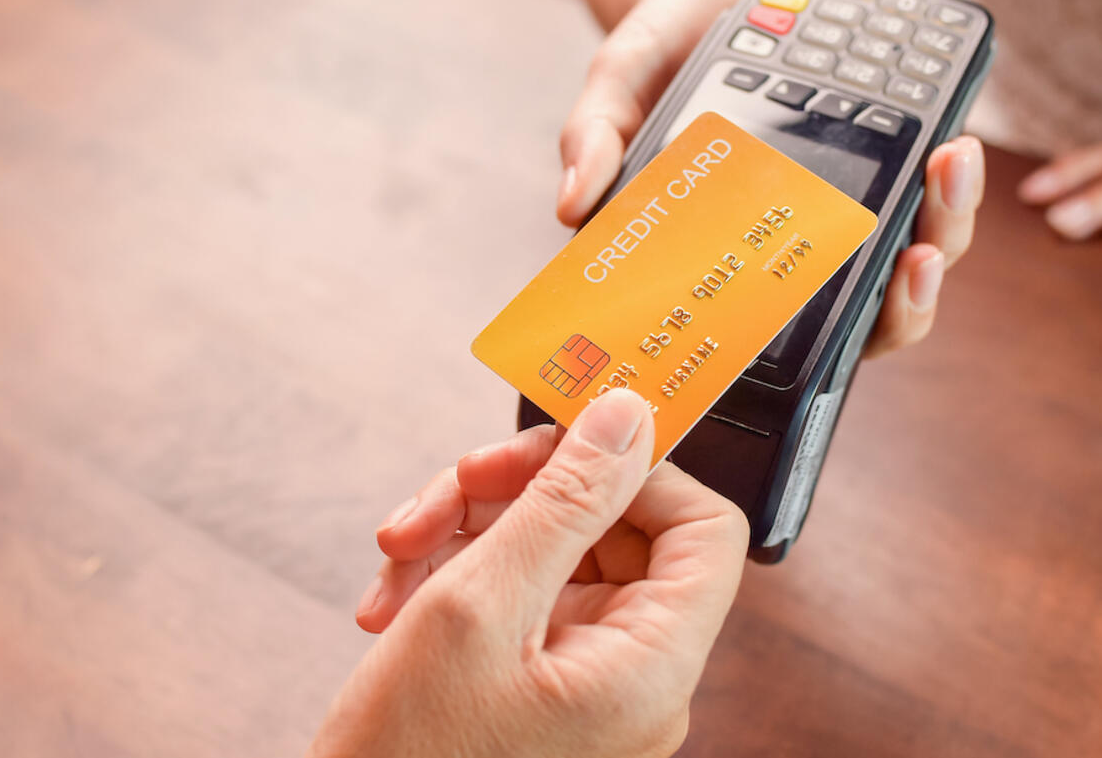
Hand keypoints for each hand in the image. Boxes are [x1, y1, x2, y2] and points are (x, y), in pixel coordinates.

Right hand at [307, 390, 749, 757]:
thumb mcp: (480, 607)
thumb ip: (563, 502)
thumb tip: (626, 419)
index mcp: (651, 666)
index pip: (705, 529)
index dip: (643, 469)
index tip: (570, 439)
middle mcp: (635, 674)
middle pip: (617, 528)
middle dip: (526, 492)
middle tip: (458, 484)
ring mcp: (587, 680)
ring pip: (557, 552)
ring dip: (475, 530)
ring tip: (403, 552)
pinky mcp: (540, 683)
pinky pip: (522, 595)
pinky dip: (460, 575)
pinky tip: (396, 596)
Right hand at [556, 0, 986, 355]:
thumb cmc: (662, 52)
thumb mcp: (621, 80)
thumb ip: (598, 133)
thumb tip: (570, 205)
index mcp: (738, 255)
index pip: (784, 330)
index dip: (823, 346)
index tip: (835, 325)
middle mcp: (802, 245)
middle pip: (871, 309)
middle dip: (907, 295)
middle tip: (916, 255)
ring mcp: (850, 207)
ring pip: (916, 253)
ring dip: (945, 227)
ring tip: (949, 174)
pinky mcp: (890, 159)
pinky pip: (932, 194)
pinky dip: (949, 181)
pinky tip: (952, 142)